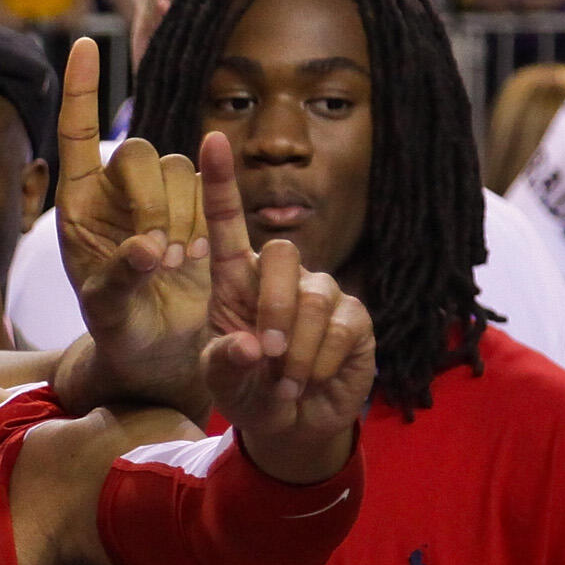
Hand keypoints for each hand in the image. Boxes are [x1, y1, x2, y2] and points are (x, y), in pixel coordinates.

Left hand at [52, 35, 221, 409]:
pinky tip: (198, 254)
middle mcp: (118, 194)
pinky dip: (208, 216)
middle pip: (141, 152)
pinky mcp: (202, 211)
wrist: (162, 354)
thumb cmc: (119, 333)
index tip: (85, 44)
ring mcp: (162, 200)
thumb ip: (117, 281)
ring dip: (182, 215)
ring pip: (182, 168)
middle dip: (152, 202)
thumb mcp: (107, 315)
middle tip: (157, 257)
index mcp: (78, 206)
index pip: (78, 133)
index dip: (81, 89)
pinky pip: (212, 184)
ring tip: (174, 265)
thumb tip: (144, 250)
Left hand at [195, 147, 373, 482]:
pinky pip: (341, 326)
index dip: (220, 183)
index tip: (209, 139)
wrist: (290, 426)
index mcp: (235, 281)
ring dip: (294, 349)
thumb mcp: (220, 382)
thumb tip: (247, 345)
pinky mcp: (355, 316)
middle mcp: (280, 277)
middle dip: (271, 309)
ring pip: (313, 295)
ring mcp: (322, 292)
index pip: (227, 223)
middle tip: (262, 356)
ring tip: (285, 381)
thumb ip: (222, 364)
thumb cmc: (247, 393)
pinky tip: (310, 380)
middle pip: (281, 254)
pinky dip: (319, 361)